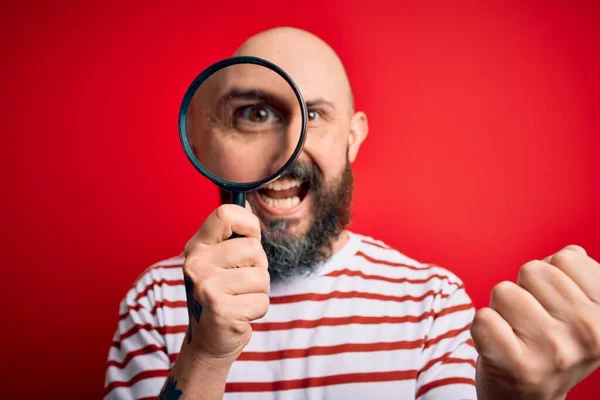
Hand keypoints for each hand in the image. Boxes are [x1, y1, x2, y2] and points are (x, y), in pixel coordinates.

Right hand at [182, 202, 269, 365]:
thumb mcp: (223, 261)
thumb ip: (235, 235)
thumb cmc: (223, 294)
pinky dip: (258, 309)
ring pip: (261, 276)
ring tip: (240, 298)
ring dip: (259, 290)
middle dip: (259, 267)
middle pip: (252, 248)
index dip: (248, 224)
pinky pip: (262, 300)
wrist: (210, 339)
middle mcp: (196, 263)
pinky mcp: (221, 310)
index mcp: (197, 246)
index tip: (250, 239)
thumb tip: (247, 204)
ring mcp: (206, 287)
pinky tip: (240, 314)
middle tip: (242, 282)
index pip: (226, 213)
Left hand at [471, 245, 599, 399]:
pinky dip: (484, 328)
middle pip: (532, 270)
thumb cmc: (548, 344)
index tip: (555, 306)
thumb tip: (572, 253)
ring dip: (503, 309)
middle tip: (531, 323)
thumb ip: (578, 278)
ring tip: (517, 335)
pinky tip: (501, 347)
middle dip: (525, 291)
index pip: (566, 259)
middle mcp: (589, 334)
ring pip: (504, 291)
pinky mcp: (515, 364)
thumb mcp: (577, 311)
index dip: (552, 276)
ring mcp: (553, 351)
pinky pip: (482, 317)